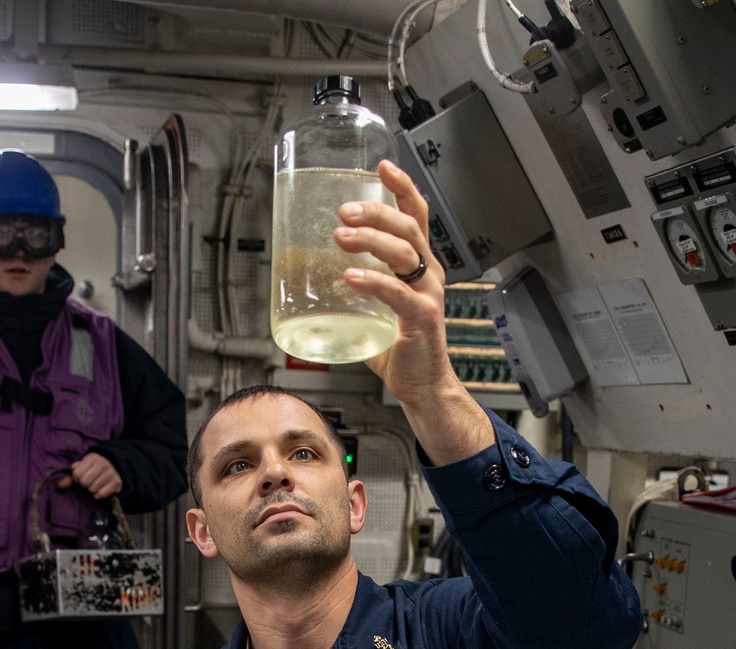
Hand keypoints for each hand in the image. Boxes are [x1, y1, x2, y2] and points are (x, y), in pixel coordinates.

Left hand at [58, 451, 122, 500]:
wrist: (115, 466)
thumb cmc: (94, 467)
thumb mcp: (82, 467)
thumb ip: (70, 476)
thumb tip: (60, 485)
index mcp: (92, 458)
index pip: (76, 473)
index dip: (76, 477)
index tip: (80, 476)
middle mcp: (103, 464)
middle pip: (84, 483)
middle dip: (84, 484)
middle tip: (88, 481)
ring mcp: (111, 474)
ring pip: (92, 489)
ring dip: (91, 489)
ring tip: (95, 484)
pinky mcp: (116, 483)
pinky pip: (101, 494)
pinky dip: (98, 495)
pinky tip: (100, 489)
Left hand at [333, 160, 493, 466]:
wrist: (422, 387)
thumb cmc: (401, 351)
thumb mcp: (376, 312)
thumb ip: (355, 293)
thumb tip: (314, 282)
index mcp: (420, 268)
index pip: (416, 217)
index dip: (402, 188)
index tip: (382, 167)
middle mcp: (428, 275)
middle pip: (407, 227)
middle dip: (375, 212)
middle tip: (344, 210)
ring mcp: (427, 295)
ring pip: (404, 252)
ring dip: (371, 239)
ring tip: (341, 236)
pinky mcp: (421, 318)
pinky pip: (397, 292)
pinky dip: (373, 281)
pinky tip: (352, 275)